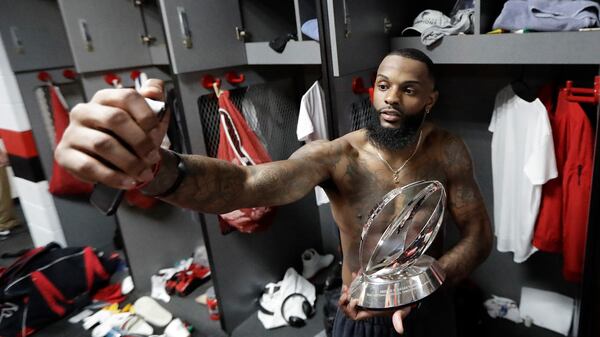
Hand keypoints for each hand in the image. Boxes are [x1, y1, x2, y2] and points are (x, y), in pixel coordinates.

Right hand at [55, 79, 169, 188]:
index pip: (127, 96)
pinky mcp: (64, 154)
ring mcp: (72, 132)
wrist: (118, 163)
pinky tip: (127, 181)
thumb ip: (154, 101)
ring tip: (144, 173)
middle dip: (139, 141)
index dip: (146, 115)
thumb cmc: (133, 138)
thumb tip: (155, 88)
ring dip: (129, 162)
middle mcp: (84, 111)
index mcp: (105, 98)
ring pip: (103, 144)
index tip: (158, 133)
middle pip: (115, 118)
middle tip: (153, 157)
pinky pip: (88, 166)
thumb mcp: (148, 120)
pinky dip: (113, 176)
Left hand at [338, 277, 411, 333]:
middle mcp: (366, 304)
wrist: (408, 292)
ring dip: (346, 290)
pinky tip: (355, 274)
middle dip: (343, 300)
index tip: (354, 300)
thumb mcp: (401, 310)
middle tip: (346, 291)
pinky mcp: (368, 286)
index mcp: (371, 310)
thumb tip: (400, 329)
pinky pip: (357, 285)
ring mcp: (366, 295)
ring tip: (347, 285)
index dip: (350, 309)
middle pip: (348, 306)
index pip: (355, 315)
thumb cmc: (403, 304)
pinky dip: (354, 280)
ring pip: (350, 295)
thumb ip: (398, 318)